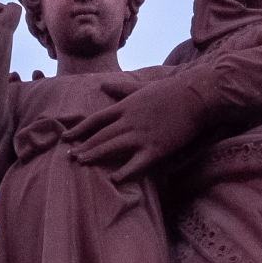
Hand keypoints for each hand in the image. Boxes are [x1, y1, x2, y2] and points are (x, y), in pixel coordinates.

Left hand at [70, 75, 202, 180]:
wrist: (195, 96)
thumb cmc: (170, 91)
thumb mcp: (142, 87)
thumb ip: (121, 88)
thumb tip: (103, 83)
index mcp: (125, 107)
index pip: (96, 120)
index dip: (80, 129)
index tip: (66, 137)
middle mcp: (128, 121)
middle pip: (100, 136)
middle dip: (83, 146)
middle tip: (68, 156)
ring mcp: (141, 135)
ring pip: (112, 147)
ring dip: (94, 156)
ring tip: (81, 164)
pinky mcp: (156, 148)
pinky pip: (136, 163)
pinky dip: (125, 171)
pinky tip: (114, 179)